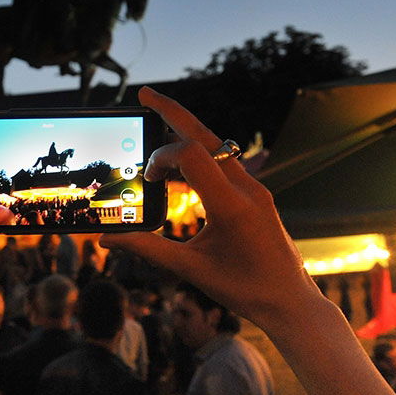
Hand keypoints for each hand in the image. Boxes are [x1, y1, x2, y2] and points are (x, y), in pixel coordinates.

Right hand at [101, 87, 321, 329]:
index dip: (161, 157)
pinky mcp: (257, 193)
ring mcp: (256, 188)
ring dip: (187, 131)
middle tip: (145, 93)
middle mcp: (248, 188)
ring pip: (218, 144)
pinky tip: (183, 156)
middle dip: (173, 111)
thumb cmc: (242, 289)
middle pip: (206, 135)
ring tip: (159, 118)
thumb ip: (146, 248)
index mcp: (232, 205)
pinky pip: (226, 160)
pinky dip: (201, 151)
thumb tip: (105, 239)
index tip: (147, 178)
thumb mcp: (189, 268)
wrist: (290, 302)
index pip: (191, 154)